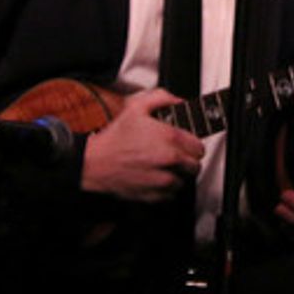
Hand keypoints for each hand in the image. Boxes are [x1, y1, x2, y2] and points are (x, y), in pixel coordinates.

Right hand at [81, 89, 204, 202]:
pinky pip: (171, 194)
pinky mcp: (153, 195)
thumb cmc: (113, 138)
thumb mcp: (136, 107)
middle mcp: (169, 160)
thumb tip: (178, 101)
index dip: (192, 145)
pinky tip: (155, 177)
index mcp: (169, 138)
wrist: (94, 163)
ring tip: (163, 167)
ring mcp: (162, 180)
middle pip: (194, 166)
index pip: (199, 147)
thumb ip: (161, 98)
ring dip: (177, 175)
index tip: (186, 145)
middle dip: (187, 160)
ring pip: (184, 181)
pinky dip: (166, 189)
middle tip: (175, 155)